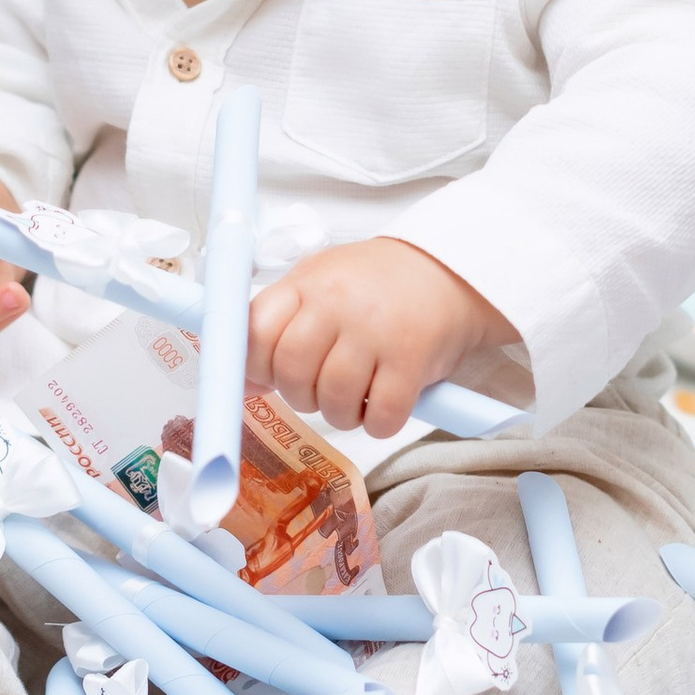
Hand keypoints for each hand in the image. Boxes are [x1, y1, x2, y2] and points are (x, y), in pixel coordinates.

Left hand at [247, 238, 509, 441]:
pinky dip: (378, 423)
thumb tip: (243, 386)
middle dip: (300, 396)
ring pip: (333, 400)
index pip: (254, 331)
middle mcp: (337, 303)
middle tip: (320, 389)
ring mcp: (376, 330)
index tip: (272, 374)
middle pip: (291, 372)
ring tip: (356, 397)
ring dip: (341, 414)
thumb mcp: (321, 286)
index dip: (255, 365)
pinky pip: (380, 416)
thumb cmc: (377, 285)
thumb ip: (280, 327)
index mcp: (308, 282)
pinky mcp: (413, 358)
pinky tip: (385, 406)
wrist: (452, 271)